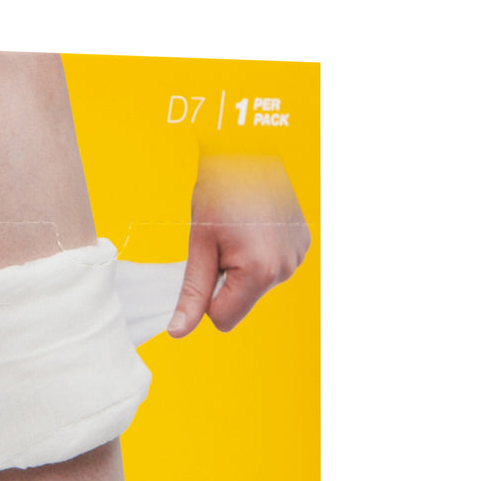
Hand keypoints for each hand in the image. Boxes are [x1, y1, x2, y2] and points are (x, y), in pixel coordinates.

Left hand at [168, 155, 310, 335]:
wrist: (250, 149)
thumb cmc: (221, 191)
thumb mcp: (199, 245)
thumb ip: (192, 293)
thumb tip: (178, 331)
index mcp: (260, 272)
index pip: (223, 320)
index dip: (206, 298)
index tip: (207, 263)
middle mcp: (286, 269)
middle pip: (240, 303)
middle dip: (225, 280)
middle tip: (223, 241)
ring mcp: (298, 257)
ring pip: (255, 286)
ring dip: (242, 267)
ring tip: (240, 230)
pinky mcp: (302, 246)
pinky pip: (271, 267)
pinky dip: (258, 255)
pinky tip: (255, 227)